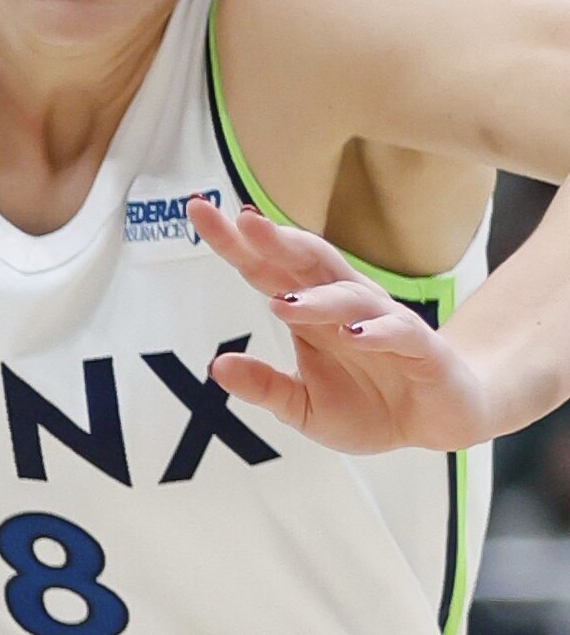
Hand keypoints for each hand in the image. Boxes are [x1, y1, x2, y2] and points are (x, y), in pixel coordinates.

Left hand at [190, 198, 493, 453]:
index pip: (265, 267)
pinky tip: (353, 333)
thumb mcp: (302, 407)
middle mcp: (343, 307)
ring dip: (316, 298)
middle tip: (243, 222)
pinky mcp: (421, 347)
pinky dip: (375, 330)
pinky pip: (399, 331)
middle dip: (276, 240)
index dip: (234, 241)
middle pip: (307, 261)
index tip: (198, 210)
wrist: (436, 424)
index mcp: (309, 312)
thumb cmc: (367, 405)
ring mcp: (383, 322)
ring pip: (349, 295)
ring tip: (280, 305)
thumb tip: (216, 365)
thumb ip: (264, 386)